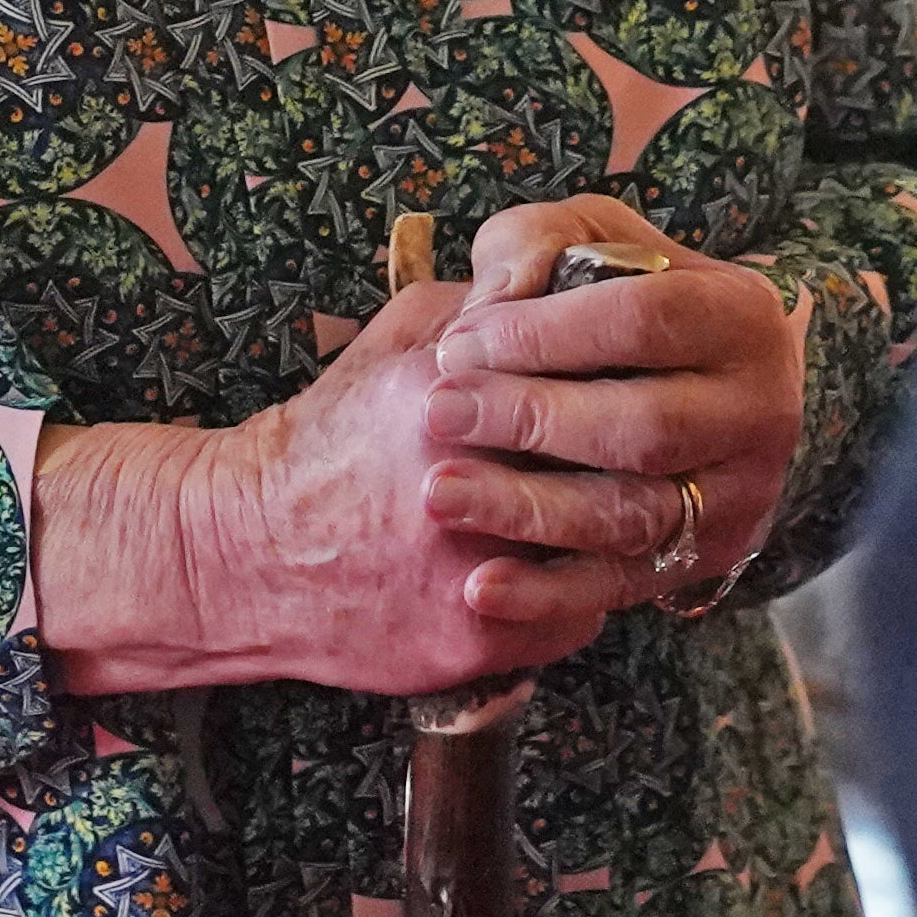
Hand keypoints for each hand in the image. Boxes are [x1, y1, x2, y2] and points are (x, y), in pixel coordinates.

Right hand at [31, 282, 614, 694]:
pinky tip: (576, 565)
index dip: (626, 378)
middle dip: (646, 458)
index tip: (650, 375)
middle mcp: (462, 483)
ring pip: (607, 552)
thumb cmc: (330, 436)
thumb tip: (561, 278)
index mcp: (447, 396)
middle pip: (610, 469)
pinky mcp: (472, 638)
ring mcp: (470, 569)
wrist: (251, 550)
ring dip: (629, 528)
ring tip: (634, 505)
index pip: (582, 378)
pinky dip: (587, 591)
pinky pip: (577, 617)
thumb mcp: (392, 342)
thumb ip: (477, 308)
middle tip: (665, 446)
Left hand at [421, 195, 804, 630]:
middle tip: (438, 413)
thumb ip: (539, 243)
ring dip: (529, 510)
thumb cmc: (621, 290)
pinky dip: (549, 594)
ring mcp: (740, 495)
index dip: (544, 334)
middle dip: (530, 421)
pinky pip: (624, 586)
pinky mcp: (706, 559)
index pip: (642, 320)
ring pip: (634, 515)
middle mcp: (758, 409)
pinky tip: (480, 587)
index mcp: (739, 314)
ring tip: (440, 492)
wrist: (700, 375)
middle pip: (642, 426)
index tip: (458, 345)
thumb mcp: (591, 239)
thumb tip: (497, 300)